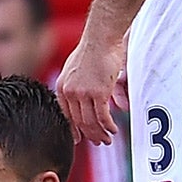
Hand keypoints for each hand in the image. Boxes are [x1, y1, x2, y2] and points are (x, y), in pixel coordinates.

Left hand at [56, 29, 127, 146]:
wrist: (101, 38)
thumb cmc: (94, 50)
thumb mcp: (86, 72)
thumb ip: (96, 90)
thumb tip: (119, 107)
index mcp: (62, 86)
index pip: (66, 114)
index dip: (73, 129)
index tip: (79, 139)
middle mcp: (70, 92)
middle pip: (79, 121)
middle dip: (90, 135)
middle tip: (99, 142)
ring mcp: (83, 93)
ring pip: (90, 122)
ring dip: (100, 133)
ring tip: (107, 140)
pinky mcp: (98, 93)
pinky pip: (102, 117)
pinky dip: (108, 126)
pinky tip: (113, 130)